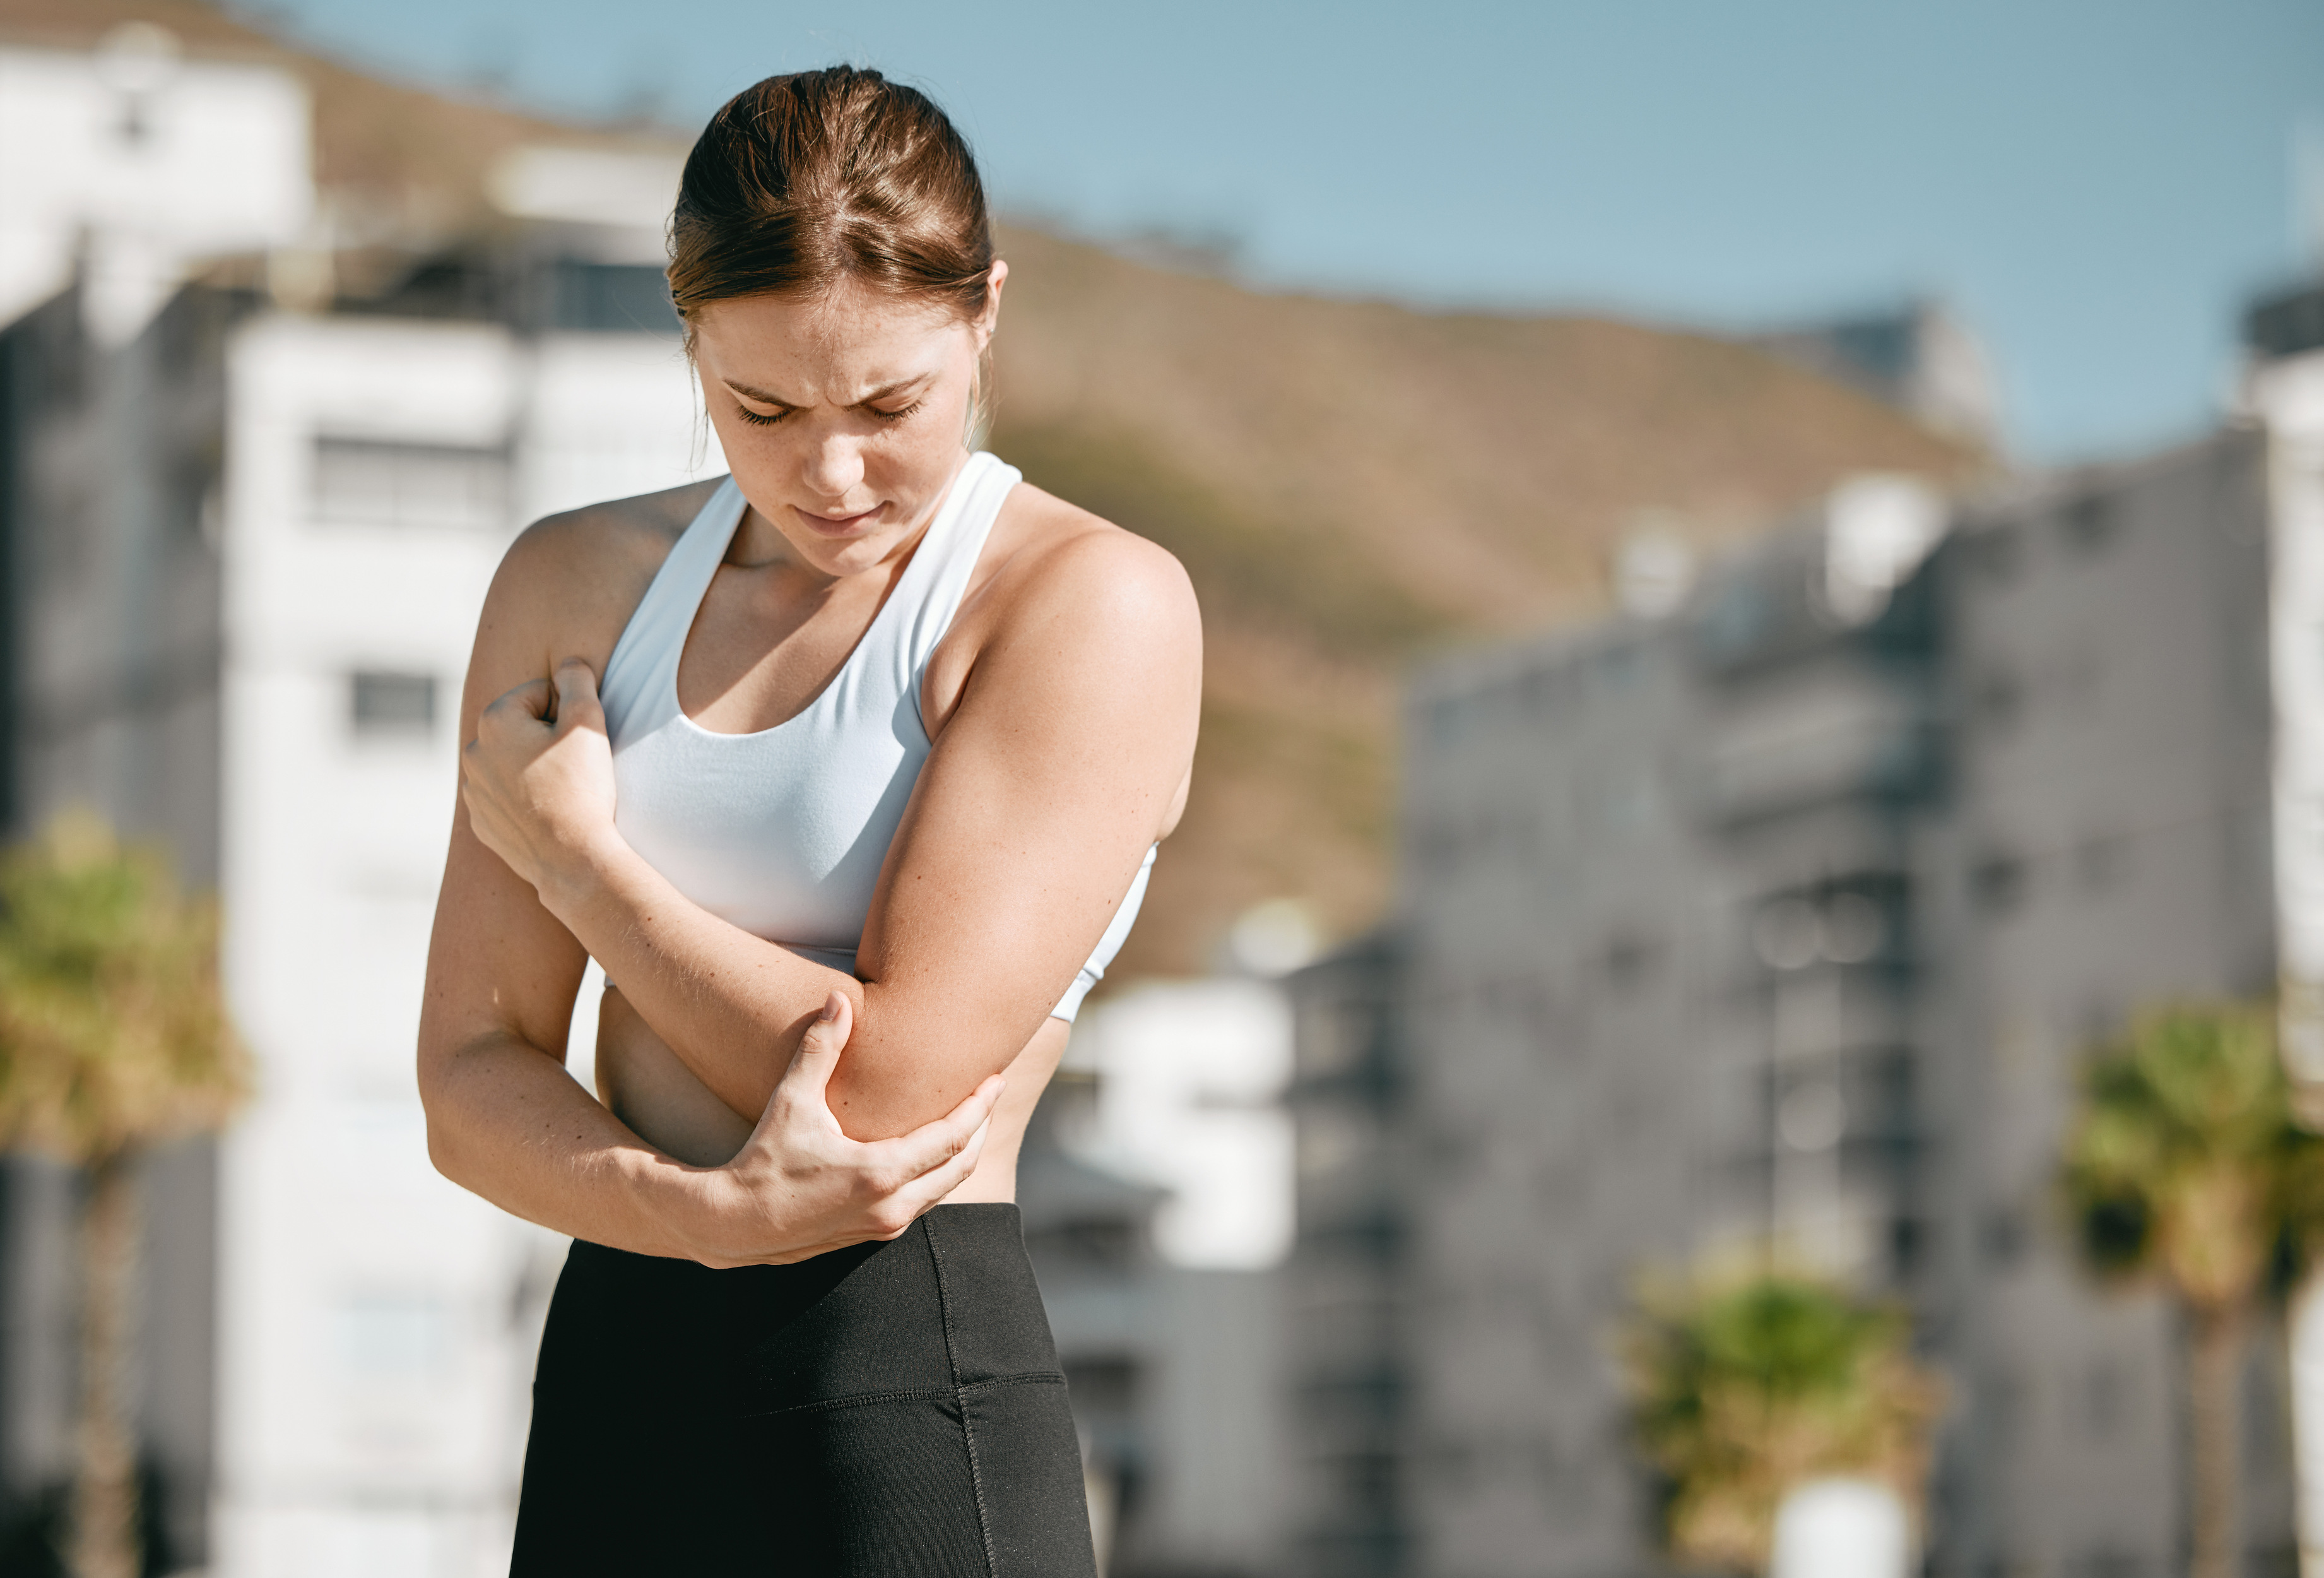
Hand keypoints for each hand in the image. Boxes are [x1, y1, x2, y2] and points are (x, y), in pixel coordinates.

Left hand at [463, 658, 617, 900]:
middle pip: (521, 727)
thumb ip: (577, 681)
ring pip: (512, 762)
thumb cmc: (582, 789)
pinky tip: (549, 812)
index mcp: (494, 722)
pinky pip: (506, 796)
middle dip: (547, 737)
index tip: (580, 740)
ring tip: (563, 790)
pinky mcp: (482, 821)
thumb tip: (567, 663)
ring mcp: (474, 791)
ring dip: (535, 766)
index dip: (567, 711)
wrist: (571, 860)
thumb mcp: (587, 723)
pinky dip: (525, 798)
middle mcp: (474, 753)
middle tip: (575, 764)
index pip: (538, 694)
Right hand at [681, 992, 1003, 1266]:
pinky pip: (925, 1201)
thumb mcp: (791, 1101)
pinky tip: (935, 1150)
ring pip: (945, 1188)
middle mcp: (891, 1205)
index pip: (952, 1137)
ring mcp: (885, 1227)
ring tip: (970, 1116)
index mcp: (880, 1172)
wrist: (736, 1224)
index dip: (980, 1106)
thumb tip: (838, 998)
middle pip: (961, 1165)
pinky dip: (939, 1174)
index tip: (996, 1078)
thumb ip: (819, 1048)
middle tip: (991, 1092)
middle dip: (981, 1127)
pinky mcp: (875, 1235)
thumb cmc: (763, 1159)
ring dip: (962, 1152)